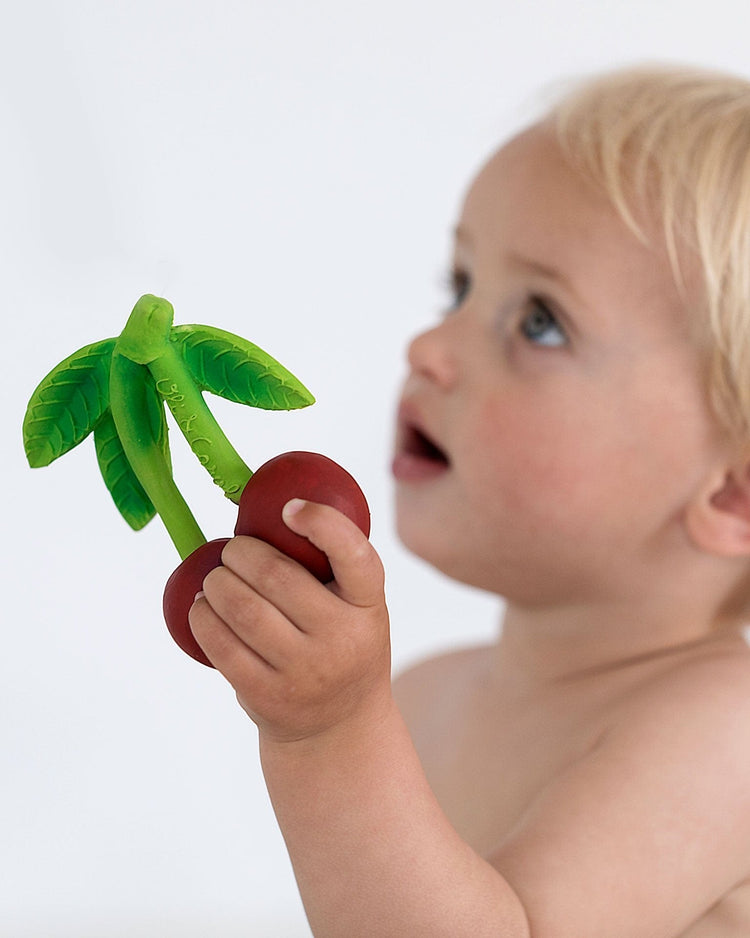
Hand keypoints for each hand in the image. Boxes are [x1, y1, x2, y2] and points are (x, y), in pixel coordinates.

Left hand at [188, 499, 390, 743]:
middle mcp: (343, 638)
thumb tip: (266, 507)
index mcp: (368, 604)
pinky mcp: (268, 696)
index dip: (321, 522)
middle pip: (276, 577)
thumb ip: (329, 567)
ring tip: (214, 578)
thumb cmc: (341, 644)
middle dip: (240, 553)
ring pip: (243, 610)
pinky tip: (201, 608)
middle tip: (232, 550)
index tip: (289, 508)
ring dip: (215, 582)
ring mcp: (305, 671)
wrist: (339, 726)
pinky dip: (202, 618)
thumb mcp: (356, 607)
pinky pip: (221, 646)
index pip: (353, 554)